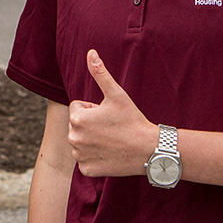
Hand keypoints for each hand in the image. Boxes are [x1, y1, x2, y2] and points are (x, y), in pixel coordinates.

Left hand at [67, 49, 158, 176]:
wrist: (149, 149)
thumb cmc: (132, 119)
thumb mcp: (116, 94)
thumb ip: (100, 73)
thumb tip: (90, 52)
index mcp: (77, 118)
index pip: (78, 107)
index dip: (94, 109)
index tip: (108, 114)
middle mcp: (74, 138)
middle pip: (78, 124)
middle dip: (91, 124)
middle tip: (111, 127)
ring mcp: (80, 156)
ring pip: (81, 141)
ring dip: (92, 140)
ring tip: (112, 140)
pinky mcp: (87, 170)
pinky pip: (85, 159)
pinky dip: (95, 157)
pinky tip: (110, 154)